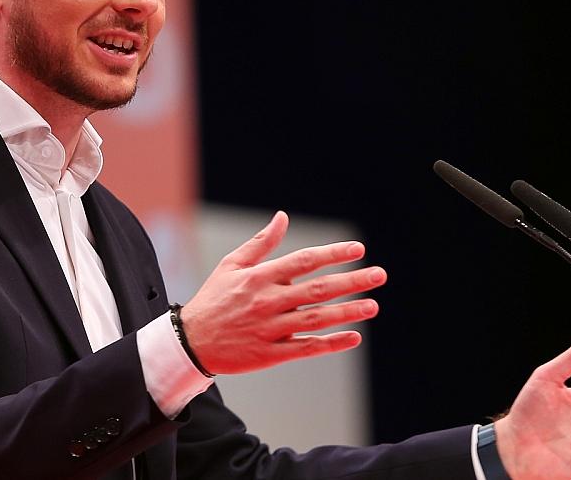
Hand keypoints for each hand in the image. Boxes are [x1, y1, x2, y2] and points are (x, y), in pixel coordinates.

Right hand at [180, 211, 385, 374]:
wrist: (191, 341)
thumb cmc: (214, 299)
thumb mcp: (232, 265)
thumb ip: (261, 243)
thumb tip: (282, 217)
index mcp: (260, 277)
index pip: (304, 261)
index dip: (333, 254)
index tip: (358, 249)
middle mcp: (268, 301)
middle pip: (317, 289)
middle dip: (351, 281)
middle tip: (379, 275)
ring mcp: (270, 329)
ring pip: (316, 319)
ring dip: (347, 312)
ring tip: (373, 305)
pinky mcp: (270, 353)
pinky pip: (306, 347)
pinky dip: (331, 343)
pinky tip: (353, 337)